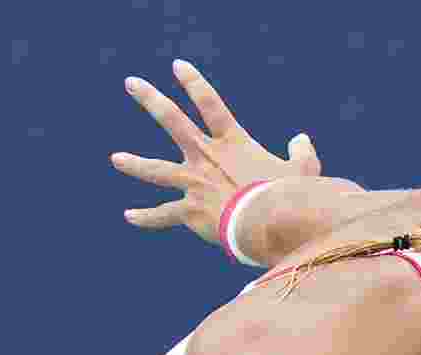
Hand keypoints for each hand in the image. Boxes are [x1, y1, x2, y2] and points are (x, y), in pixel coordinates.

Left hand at [110, 60, 321, 245]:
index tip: (177, 66)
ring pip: (156, 170)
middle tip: (131, 83)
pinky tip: (129, 216)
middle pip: (173, 121)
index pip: (210, 104)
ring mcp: (195, 183)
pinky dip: (146, 217)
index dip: (194, 83)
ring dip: (134, 163)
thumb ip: (302, 153)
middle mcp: (207, 157)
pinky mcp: (190, 211)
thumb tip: (301, 139)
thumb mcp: (304, 170)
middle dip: (151, 100)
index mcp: (233, 143)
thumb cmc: (289, 195)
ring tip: (116, 158)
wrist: (268, 222)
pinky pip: (163, 215)